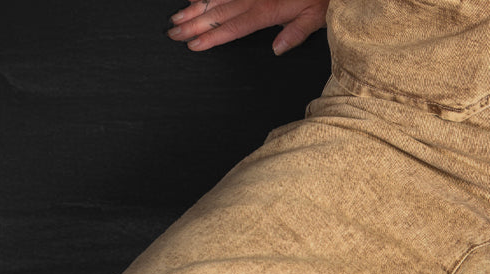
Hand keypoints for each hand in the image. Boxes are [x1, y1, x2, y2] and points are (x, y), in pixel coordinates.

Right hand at [167, 0, 328, 54]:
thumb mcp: (315, 18)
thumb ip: (295, 34)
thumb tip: (276, 49)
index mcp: (267, 10)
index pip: (233, 28)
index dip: (212, 37)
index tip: (194, 45)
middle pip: (218, 13)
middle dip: (193, 24)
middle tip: (174, 34)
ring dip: (194, 8)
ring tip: (177, 18)